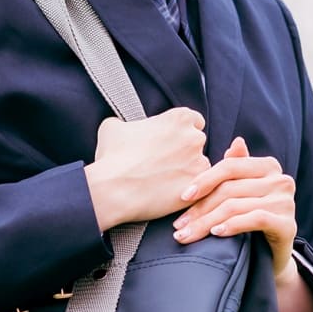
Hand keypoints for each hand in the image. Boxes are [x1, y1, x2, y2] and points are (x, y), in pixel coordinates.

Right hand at [83, 108, 208, 229]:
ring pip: (200, 166)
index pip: (194, 120)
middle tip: (166, 162)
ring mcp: (199, 163)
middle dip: (186, 151)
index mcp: (179, 118)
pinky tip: (170, 192)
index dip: (182, 131)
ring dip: (188, 171)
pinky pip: (199, 187)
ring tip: (165, 180)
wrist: (113, 189)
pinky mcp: (199, 187)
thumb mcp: (113, 127)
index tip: (172, 141)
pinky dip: (188, 189)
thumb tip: (124, 126)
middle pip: (198, 142)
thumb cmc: (112, 157)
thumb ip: (127, 122)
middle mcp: (194, 137)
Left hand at [172, 135, 296, 269]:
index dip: (204, 180)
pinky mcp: (287, 224)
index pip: (230, 166)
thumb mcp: (242, 193)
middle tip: (178, 226)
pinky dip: (232, 225)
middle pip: (230, 189)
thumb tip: (236, 141)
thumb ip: (236, 170)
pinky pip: (254, 219)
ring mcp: (286, 202)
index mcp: (268, 166)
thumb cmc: (253, 221)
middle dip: (200, 209)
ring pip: (236, 206)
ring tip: (187, 235)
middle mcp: (281, 180)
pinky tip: (216, 233)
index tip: (182, 197)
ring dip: (207, 222)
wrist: (274, 256)